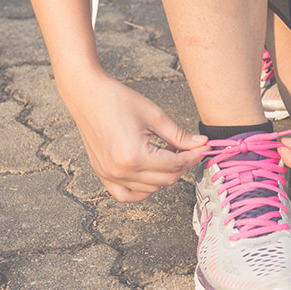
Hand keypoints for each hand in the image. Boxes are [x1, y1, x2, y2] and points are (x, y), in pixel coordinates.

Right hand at [60, 70, 207, 201]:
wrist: (87, 94)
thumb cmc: (118, 100)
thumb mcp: (155, 115)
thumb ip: (179, 135)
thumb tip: (202, 144)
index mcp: (135, 156)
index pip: (175, 165)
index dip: (193, 156)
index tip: (203, 148)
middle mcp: (121, 171)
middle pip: (166, 180)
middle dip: (182, 165)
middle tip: (187, 147)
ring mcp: (109, 175)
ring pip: (151, 189)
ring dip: (165, 175)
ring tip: (166, 152)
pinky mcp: (102, 174)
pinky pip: (126, 195)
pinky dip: (142, 190)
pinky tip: (151, 174)